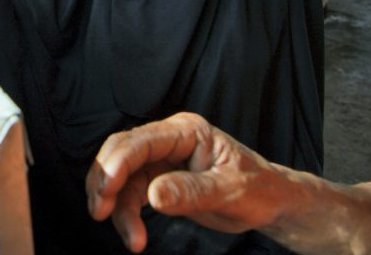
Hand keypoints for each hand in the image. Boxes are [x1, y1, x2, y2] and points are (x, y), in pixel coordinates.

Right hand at [86, 113, 287, 252]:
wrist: (271, 202)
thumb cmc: (259, 190)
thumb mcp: (231, 192)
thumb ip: (192, 192)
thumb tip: (153, 196)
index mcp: (186, 131)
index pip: (140, 141)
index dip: (117, 163)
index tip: (105, 191)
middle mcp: (168, 140)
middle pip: (121, 153)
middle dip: (105, 182)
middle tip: (100, 212)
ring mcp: (160, 159)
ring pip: (121, 177)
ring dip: (115, 205)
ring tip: (130, 239)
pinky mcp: (157, 178)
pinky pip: (130, 192)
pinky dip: (125, 213)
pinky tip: (133, 235)